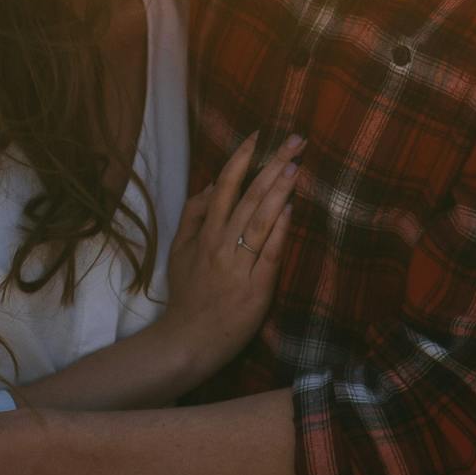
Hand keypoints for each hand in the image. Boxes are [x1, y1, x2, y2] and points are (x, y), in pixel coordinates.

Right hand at [158, 132, 301, 380]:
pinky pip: (270, 253)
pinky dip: (280, 230)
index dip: (242, 158)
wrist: (189, 339)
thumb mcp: (179, 250)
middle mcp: (222, 244)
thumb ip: (193, 216)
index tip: (260, 134)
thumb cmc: (188, 294)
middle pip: (249, 196)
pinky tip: (291, 209)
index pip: (225, 186)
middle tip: (295, 140)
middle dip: (272, 164)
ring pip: (260, 220)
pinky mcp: (256, 287)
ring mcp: (239, 265)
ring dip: (279, 190)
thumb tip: (212, 183)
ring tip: (295, 165)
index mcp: (205, 233)